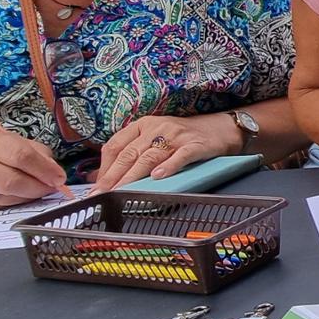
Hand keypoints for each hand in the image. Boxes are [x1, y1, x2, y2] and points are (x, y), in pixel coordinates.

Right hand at [0, 121, 68, 213]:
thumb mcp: (3, 142)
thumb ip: (31, 152)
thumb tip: (54, 171)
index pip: (20, 155)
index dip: (44, 169)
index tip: (59, 178)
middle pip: (10, 180)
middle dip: (36, 188)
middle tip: (49, 189)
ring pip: (5, 198)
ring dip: (26, 197)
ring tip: (31, 191)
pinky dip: (9, 204)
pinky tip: (9, 197)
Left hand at [91, 114, 241, 193]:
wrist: (220, 128)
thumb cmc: (184, 136)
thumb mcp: (154, 139)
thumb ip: (130, 154)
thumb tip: (100, 176)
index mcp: (143, 125)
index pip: (116, 145)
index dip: (104, 167)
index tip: (97, 186)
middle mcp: (157, 128)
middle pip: (130, 153)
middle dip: (114, 176)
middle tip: (102, 193)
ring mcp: (176, 136)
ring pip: (149, 157)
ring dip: (133, 176)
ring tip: (122, 190)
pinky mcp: (195, 145)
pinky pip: (179, 156)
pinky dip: (168, 167)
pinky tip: (158, 177)